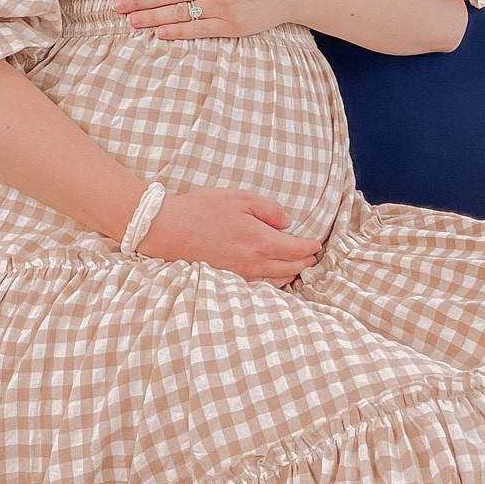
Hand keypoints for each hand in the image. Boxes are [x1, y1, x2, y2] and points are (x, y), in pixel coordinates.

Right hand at [140, 189, 320, 285]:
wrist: (168, 230)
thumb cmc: (202, 210)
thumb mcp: (239, 198)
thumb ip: (268, 209)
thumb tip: (286, 222)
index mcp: (261, 241)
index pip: (294, 249)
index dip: (308, 248)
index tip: (316, 245)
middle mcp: (254, 263)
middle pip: (289, 268)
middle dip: (303, 263)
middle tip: (311, 259)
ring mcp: (240, 274)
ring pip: (275, 280)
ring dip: (290, 274)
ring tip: (296, 269)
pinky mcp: (227, 279)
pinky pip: (258, 285)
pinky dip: (271, 281)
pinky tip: (271, 276)